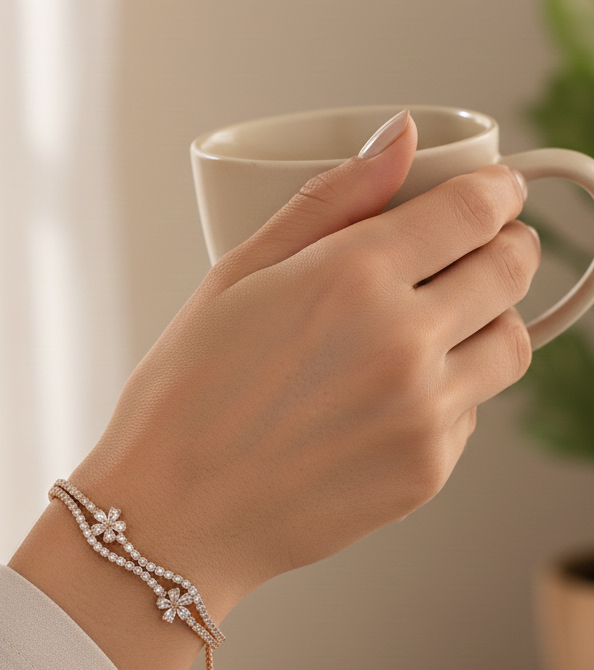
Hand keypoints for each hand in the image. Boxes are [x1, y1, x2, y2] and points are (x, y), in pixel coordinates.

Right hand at [70, 115, 538, 605]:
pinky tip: (386, 399)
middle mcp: (403, 344)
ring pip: (511, 346)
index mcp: (351, 279)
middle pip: (510, 272)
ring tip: (430, 329)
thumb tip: (401, 142)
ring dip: (487, 322)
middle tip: (466, 254)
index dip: (492, 193)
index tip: (484, 196)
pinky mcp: (426, 473)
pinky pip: (471, 412)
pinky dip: (448, 393)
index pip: (476, 209)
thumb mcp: (235, 278)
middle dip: (501, 249)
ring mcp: (422, 415)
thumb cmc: (184, 398)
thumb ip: (326, 203)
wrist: (172, 515)